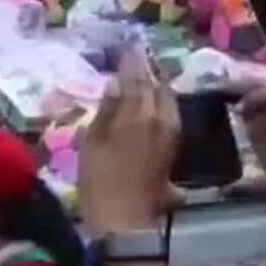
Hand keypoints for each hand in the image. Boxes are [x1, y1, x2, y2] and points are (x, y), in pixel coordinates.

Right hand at [79, 47, 180, 236]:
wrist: (126, 220)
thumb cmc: (100, 184)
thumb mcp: (92, 145)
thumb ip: (105, 111)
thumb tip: (114, 84)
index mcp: (138, 113)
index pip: (136, 76)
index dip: (131, 61)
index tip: (127, 45)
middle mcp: (161, 117)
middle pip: (156, 85)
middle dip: (146, 71)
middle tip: (135, 60)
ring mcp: (170, 131)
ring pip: (166, 98)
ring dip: (154, 86)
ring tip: (142, 78)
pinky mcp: (173, 145)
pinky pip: (168, 112)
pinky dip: (159, 102)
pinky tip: (149, 104)